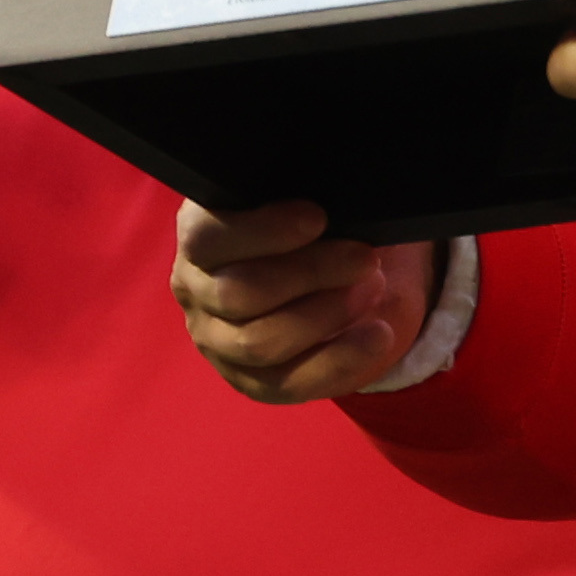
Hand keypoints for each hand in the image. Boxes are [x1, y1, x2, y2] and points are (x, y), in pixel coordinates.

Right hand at [172, 198, 438, 405]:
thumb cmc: (313, 223)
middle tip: (364, 257)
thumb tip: (337, 197)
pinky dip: (341, 360)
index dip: (262, 231)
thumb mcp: (305, 196)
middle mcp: (196, 290)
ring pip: (260, 342)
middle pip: (240, 293)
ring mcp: (218, 341)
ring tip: (373, 288)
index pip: (208, 238)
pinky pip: (289, 383)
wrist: (332, 268)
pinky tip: (379, 335)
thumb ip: (306, 193)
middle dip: (312, 273)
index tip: (318, 218)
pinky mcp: (250, 380)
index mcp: (198, 236)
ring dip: (326, 315)